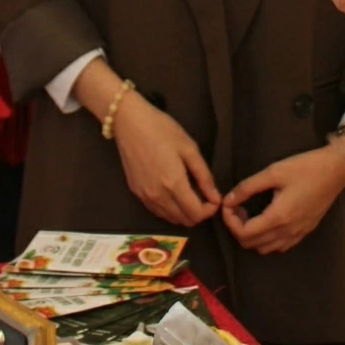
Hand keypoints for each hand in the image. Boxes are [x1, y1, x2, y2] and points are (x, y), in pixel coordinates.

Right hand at [111, 95, 222, 228]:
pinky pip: (157, 211)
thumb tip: (215, 197)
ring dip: (184, 213)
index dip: (210, 210)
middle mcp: (158, 197)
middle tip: (204, 196)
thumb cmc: (162, 130)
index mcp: (173, 185)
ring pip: (170, 219)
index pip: (196, 214)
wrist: (129, 123)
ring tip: (190, 194)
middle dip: (199, 213)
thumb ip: (204, 176)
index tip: (214, 197)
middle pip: (184, 221)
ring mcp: (145, 197)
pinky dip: (170, 209)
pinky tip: (173, 193)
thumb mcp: (189, 148)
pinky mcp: (136, 193)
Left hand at [221, 147, 344, 254]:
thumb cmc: (305, 167)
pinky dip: (267, 239)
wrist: (336, 170)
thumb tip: (227, 200)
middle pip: (251, 244)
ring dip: (252, 235)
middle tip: (237, 207)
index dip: (229, 221)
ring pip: (265, 248)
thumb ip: (247, 187)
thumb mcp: (273, 171)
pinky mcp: (305, 232)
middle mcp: (287, 232)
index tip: (228, 204)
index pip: (244, 234)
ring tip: (251, 213)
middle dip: (238, 228)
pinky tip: (267, 219)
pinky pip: (280, 246)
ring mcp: (298, 234)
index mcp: (278, 217)